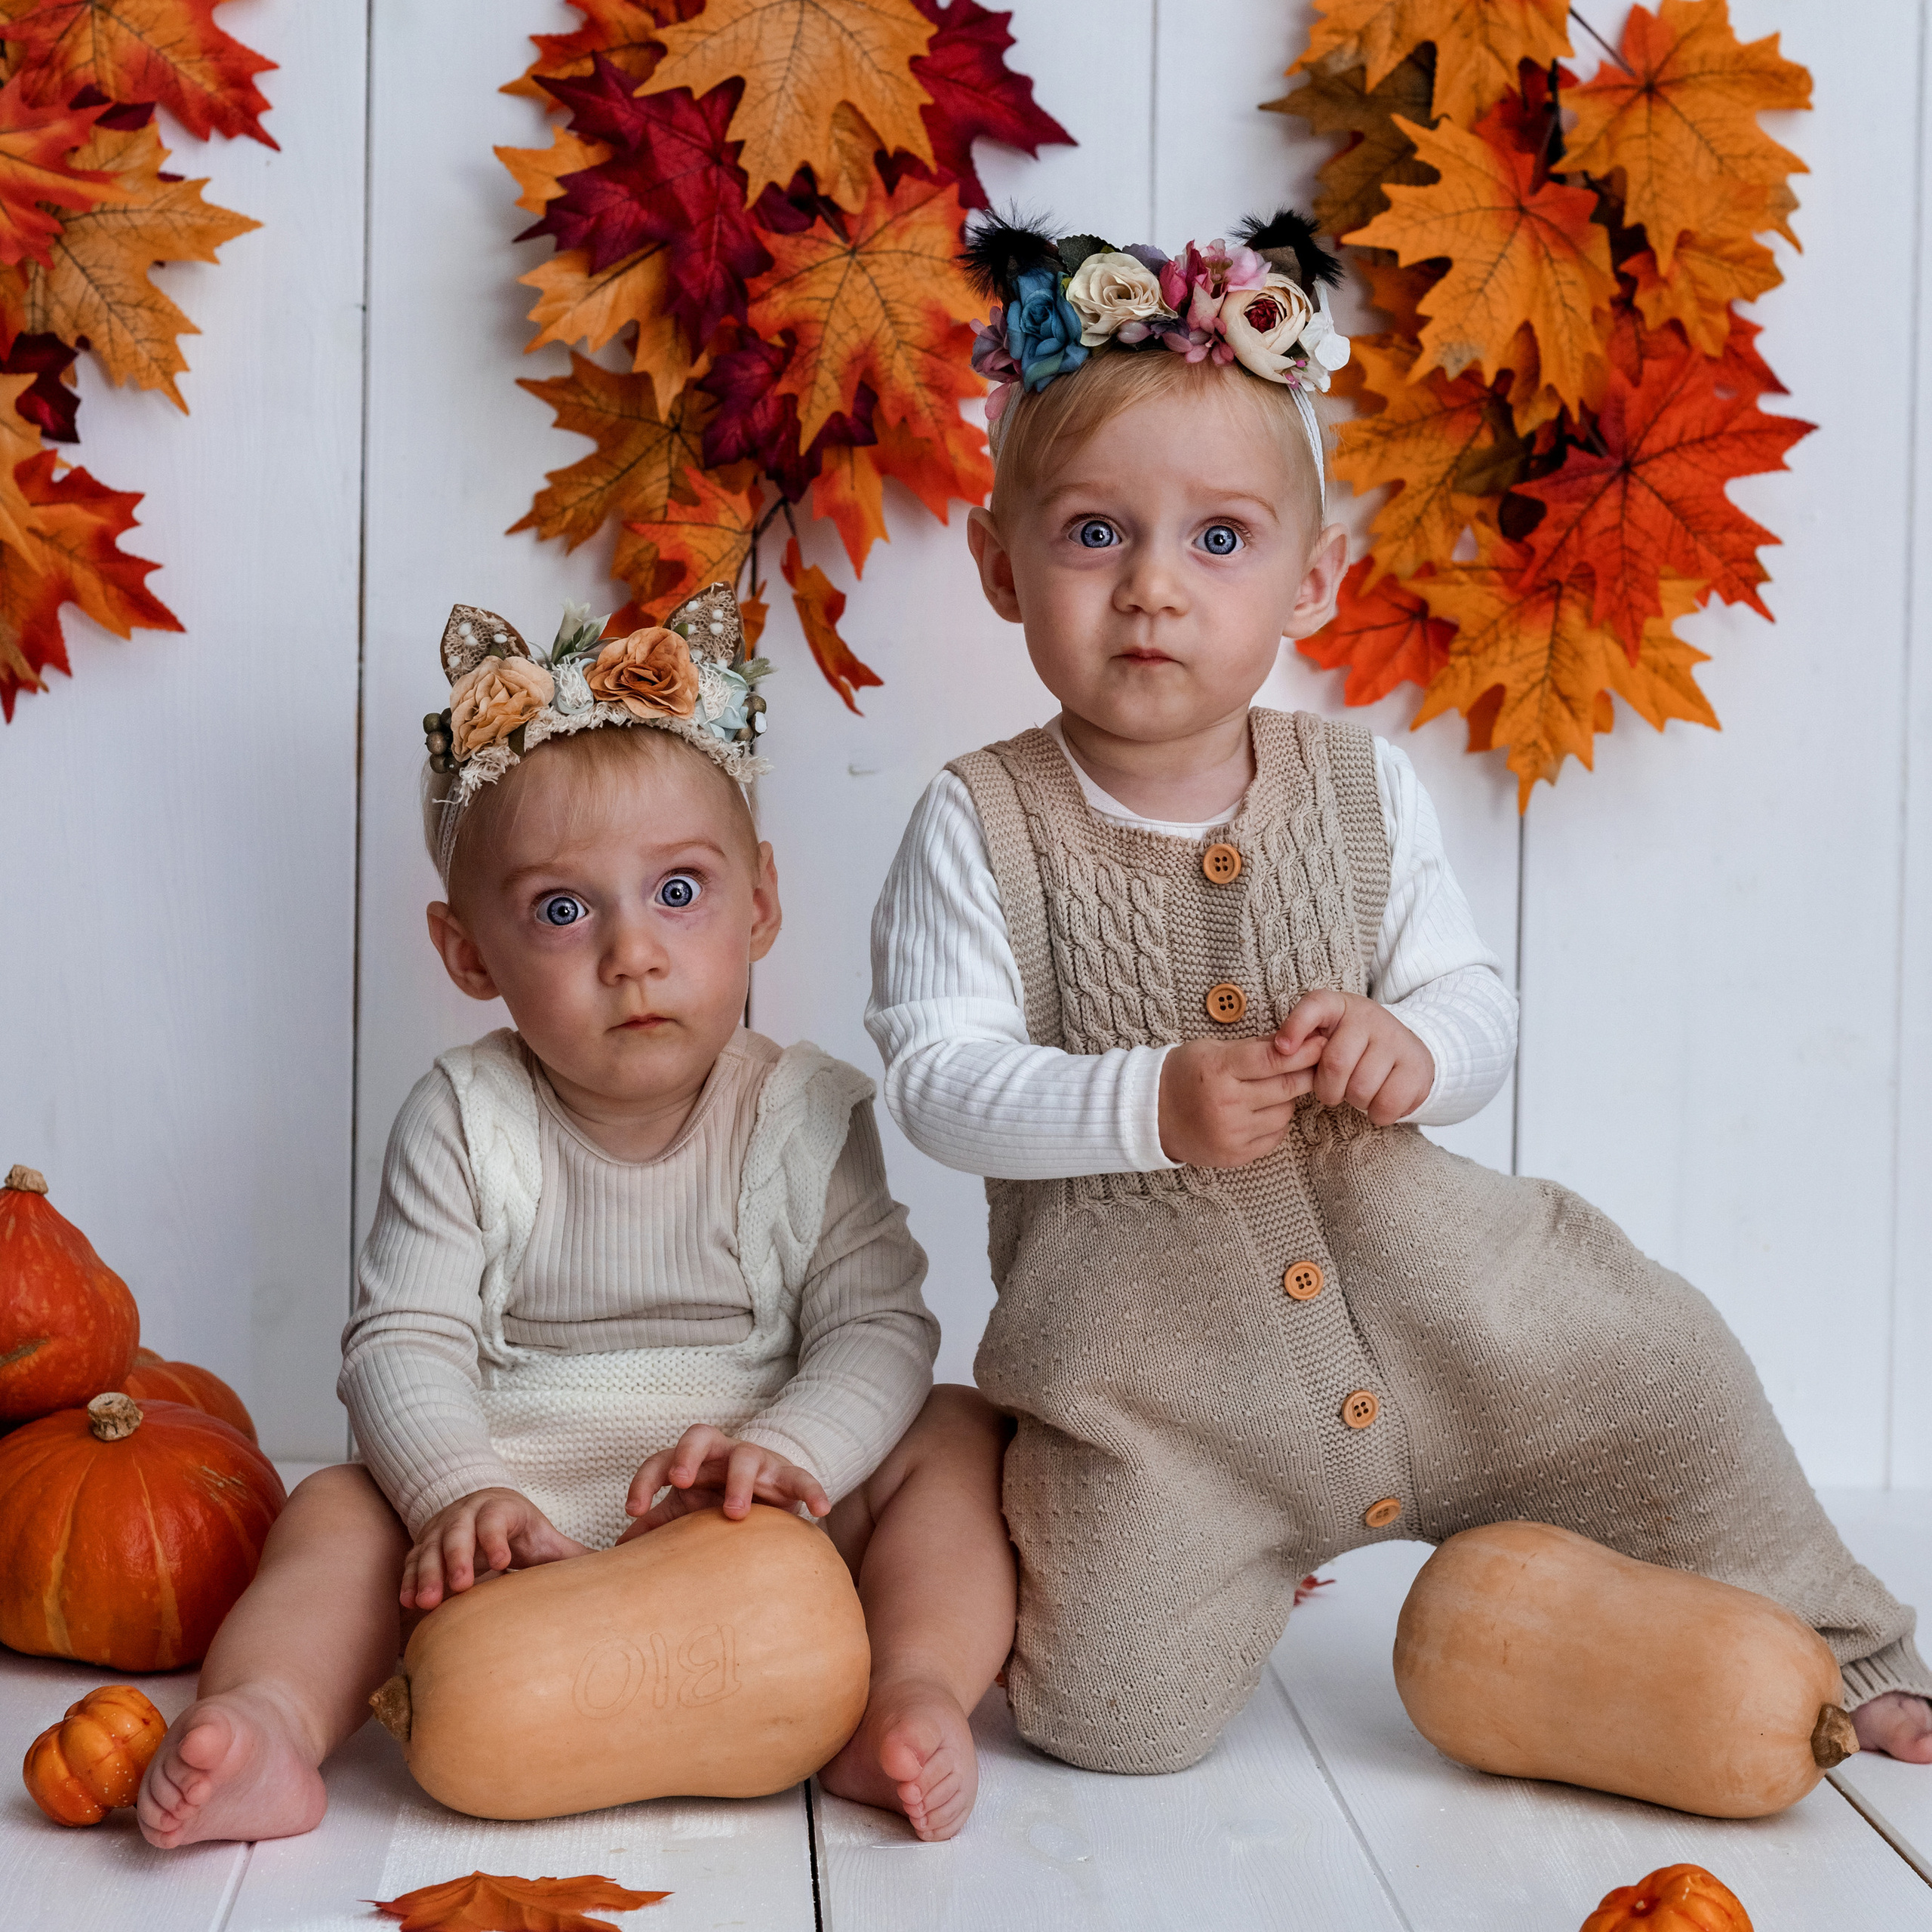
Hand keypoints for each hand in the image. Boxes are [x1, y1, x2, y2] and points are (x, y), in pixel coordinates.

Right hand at [400, 1486, 587, 1609]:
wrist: (482, 1507)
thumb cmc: (521, 1531)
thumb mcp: (544, 1538)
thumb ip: (570, 1556)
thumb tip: (616, 1570)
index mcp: (501, 1509)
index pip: (497, 1519)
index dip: (496, 1538)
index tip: (502, 1563)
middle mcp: (467, 1513)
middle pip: (459, 1532)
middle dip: (458, 1558)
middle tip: (461, 1586)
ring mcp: (441, 1528)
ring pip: (430, 1547)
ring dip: (428, 1573)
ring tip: (428, 1602)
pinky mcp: (422, 1545)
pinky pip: (411, 1561)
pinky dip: (408, 1581)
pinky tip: (408, 1602)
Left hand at [616, 1425, 830, 1540]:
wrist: (766, 1499)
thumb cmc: (715, 1507)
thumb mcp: (684, 1514)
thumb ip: (655, 1526)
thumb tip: (616, 1552)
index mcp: (691, 1463)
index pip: (661, 1459)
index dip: (645, 1480)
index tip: (633, 1510)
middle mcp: (722, 1455)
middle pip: (701, 1435)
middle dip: (687, 1455)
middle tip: (680, 1482)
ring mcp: (757, 1462)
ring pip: (747, 1455)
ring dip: (739, 1481)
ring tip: (734, 1512)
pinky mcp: (788, 1477)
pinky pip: (802, 1479)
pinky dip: (812, 1491)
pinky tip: (820, 1510)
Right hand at [1157, 1034, 1306, 1168]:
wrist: (1150, 1115)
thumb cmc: (1183, 1074)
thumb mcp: (1211, 1049)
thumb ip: (1253, 1047)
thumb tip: (1296, 1041)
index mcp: (1218, 1070)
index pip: (1273, 1059)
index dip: (1303, 1051)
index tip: (1322, 1043)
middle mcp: (1226, 1103)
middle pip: (1286, 1087)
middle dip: (1306, 1073)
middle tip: (1317, 1064)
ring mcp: (1231, 1133)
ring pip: (1284, 1112)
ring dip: (1287, 1099)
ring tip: (1271, 1090)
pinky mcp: (1235, 1155)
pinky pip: (1275, 1135)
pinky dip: (1275, 1121)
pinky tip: (1261, 1111)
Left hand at [1274, 989, 1433, 1126]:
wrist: (1405, 1050)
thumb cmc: (1351, 1047)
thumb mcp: (1324, 1034)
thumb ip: (1301, 1041)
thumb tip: (1281, 1051)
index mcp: (1339, 1005)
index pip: (1315, 1005)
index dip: (1296, 1026)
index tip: (1283, 1049)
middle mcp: (1369, 1017)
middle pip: (1336, 1063)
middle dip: (1327, 1089)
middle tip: (1332, 1091)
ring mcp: (1397, 1040)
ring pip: (1361, 1089)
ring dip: (1355, 1102)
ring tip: (1358, 1092)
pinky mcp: (1418, 1067)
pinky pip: (1388, 1104)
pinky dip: (1378, 1113)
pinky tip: (1379, 1101)